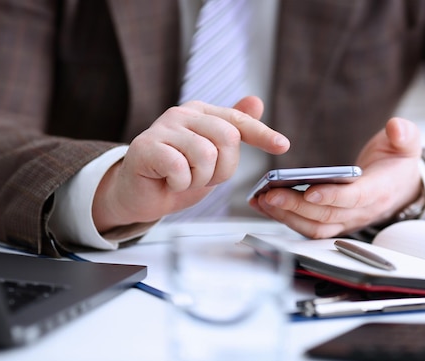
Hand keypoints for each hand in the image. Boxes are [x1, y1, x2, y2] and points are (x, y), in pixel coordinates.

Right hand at [92, 96, 289, 232]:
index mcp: (201, 112)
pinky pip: (179, 168)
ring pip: (205, 154)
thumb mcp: (213, 156)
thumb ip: (232, 131)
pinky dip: (180, 184)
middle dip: (222, 169)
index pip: (238, 120)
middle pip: (227, 138)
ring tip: (184, 179)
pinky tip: (169, 181)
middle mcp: (182, 113)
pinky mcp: (146, 147)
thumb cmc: (177, 174)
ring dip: (199, 179)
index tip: (283, 146)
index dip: (262, 134)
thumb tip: (256, 101)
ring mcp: (162, 128)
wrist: (141, 195)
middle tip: (201, 176)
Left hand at [249, 117, 422, 237]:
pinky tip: (265, 204)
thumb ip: (404, 135)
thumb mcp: (407, 145)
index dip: (332, 196)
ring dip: (286, 216)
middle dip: (296, 206)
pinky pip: (307, 227)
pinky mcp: (332, 224)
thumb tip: (396, 127)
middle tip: (270, 194)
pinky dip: (285, 218)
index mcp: (379, 191)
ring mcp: (346, 222)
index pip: (354, 198)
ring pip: (314, 227)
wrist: (400, 188)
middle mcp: (361, 212)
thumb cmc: (397, 164)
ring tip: (262, 199)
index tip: (309, 190)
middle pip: (326, 215)